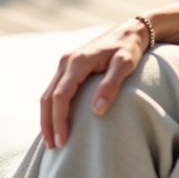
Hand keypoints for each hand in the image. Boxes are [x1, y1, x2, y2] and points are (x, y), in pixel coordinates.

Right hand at [40, 17, 149, 148]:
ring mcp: (65, 63)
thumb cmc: (130, 47)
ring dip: (47, 118)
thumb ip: (111, 85)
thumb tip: (97, 111)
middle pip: (48, 97)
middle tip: (54, 148)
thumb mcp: (125, 64)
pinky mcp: (68, 67)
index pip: (61, 96)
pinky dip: (52, 108)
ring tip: (52, 140)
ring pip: (48, 94)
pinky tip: (56, 122)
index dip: (59, 120)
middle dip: (48, 124)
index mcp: (78, 61)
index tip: (63, 140)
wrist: (131, 29)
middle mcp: (66, 62)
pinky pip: (54, 90)